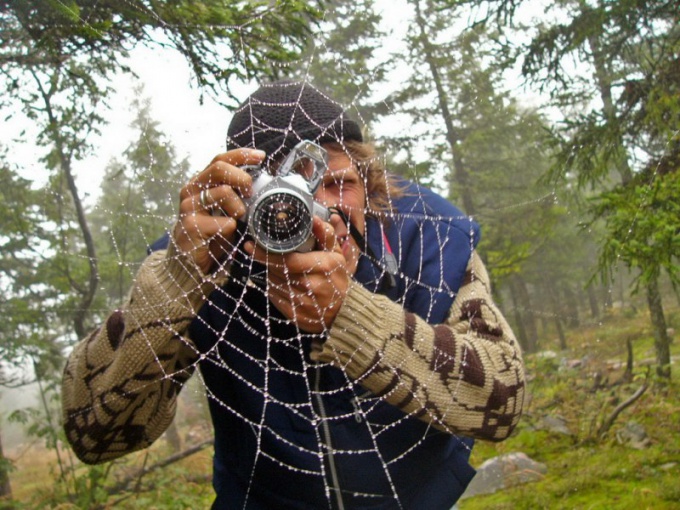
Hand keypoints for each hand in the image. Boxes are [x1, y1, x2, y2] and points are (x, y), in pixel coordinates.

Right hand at [173, 148, 264, 273]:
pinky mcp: (190, 225)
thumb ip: (237, 197)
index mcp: (201, 183)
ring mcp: (189, 207)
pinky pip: (223, 221)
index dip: (241, 155)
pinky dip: (232, 228)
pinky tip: (227, 236)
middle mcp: (191, 190)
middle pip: (220, 168)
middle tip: (251, 193)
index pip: (220, 159)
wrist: (190, 264)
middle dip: (242, 178)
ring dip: (239, 207)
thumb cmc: (212, 236)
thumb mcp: (227, 212)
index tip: (261, 156)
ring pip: (223, 192)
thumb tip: (263, 185)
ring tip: (238, 220)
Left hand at [244, 217, 350, 332]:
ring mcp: (301, 302)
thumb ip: (325, 235)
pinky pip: (274, 296)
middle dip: (265, 260)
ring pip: (273, 282)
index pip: (287, 259)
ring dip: (270, 272)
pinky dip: (273, 286)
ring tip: (275, 266)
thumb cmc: (336, 279)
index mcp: (322, 266)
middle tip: (256, 250)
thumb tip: (315, 218)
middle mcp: (311, 285)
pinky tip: (280, 282)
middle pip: (277, 270)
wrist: (342, 312)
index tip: (251, 245)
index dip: (266, 253)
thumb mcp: (336, 255)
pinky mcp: (293, 313)